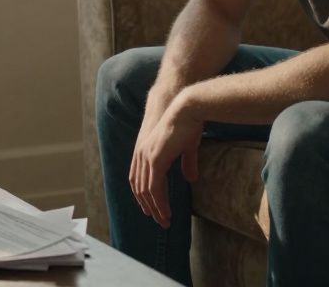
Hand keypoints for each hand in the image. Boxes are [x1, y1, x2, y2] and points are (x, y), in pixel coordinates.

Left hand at [128, 92, 203, 227]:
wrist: (188, 108)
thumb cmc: (189, 123)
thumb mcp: (187, 147)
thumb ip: (186, 163)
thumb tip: (190, 179)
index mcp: (145, 150)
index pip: (137, 179)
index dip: (142, 196)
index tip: (150, 209)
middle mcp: (141, 154)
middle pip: (139, 188)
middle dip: (149, 206)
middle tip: (159, 220)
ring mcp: (147, 157)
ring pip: (146, 191)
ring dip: (155, 208)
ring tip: (164, 221)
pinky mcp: (155, 160)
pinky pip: (154, 188)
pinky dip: (159, 202)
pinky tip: (166, 212)